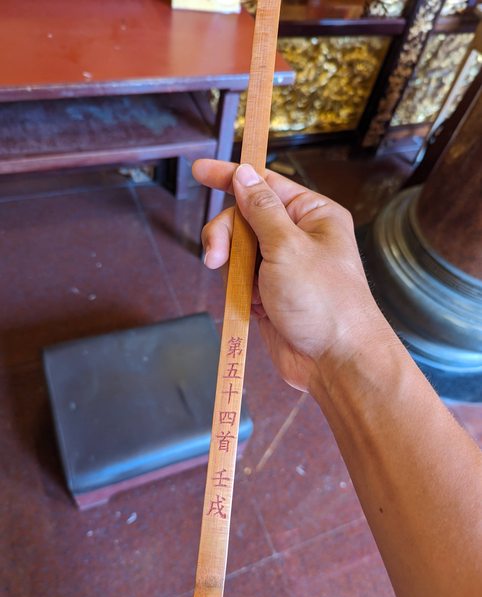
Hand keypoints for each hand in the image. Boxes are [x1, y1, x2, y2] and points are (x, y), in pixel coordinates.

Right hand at [194, 159, 383, 391]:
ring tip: (230, 280)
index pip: (265, 184)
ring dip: (228, 261)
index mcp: (311, 216)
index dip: (231, 176)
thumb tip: (244, 174)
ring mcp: (281, 267)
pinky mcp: (267, 294)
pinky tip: (243, 299)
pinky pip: (238, 279)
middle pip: (244, 218)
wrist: (334, 360)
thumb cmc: (322, 300)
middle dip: (226, 233)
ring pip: (237, 250)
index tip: (199, 170)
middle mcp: (297, 237)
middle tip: (215, 255)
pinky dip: (233, 286)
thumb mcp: (288, 246)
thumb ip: (261, 209)